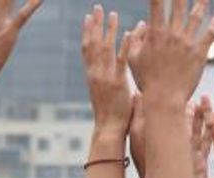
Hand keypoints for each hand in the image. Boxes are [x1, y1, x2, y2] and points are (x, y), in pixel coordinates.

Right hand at [81, 6, 135, 135]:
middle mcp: (95, 73)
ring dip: (109, 30)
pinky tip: (127, 34)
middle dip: (95, 24)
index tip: (87, 17)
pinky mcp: (118, 83)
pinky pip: (121, 62)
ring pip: (105, 49)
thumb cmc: (111, 114)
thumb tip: (115, 72)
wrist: (109, 129)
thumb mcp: (106, 93)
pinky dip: (124, 47)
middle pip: (93, 43)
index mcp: (91, 75)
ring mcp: (106, 77)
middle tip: (97, 8)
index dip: (86, 31)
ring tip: (113, 14)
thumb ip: (109, 79)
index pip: (86, 49)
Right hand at [129, 0, 213, 109]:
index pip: (156, 4)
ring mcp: (187, 43)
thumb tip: (140, 25)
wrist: (164, 99)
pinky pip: (209, 35)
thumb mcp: (134, 58)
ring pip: (196, 17)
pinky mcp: (199, 53)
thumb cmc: (147, 80)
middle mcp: (172, 34)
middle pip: (178, 5)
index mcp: (155, 33)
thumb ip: (136, 39)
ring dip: (201, 4)